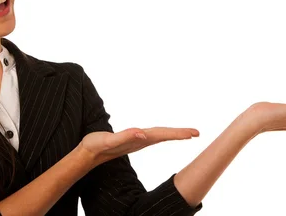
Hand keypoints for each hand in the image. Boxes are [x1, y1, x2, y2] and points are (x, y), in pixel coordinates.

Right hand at [79, 127, 199, 165]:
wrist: (88, 154)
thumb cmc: (97, 146)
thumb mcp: (110, 141)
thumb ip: (126, 137)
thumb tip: (143, 133)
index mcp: (139, 140)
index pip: (163, 134)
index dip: (178, 133)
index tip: (193, 134)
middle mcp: (141, 140)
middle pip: (164, 135)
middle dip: (180, 133)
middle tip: (197, 132)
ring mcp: (137, 140)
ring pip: (159, 135)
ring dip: (173, 134)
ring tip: (186, 134)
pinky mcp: (132, 139)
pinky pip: (151, 135)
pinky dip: (162, 134)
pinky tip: (164, 134)